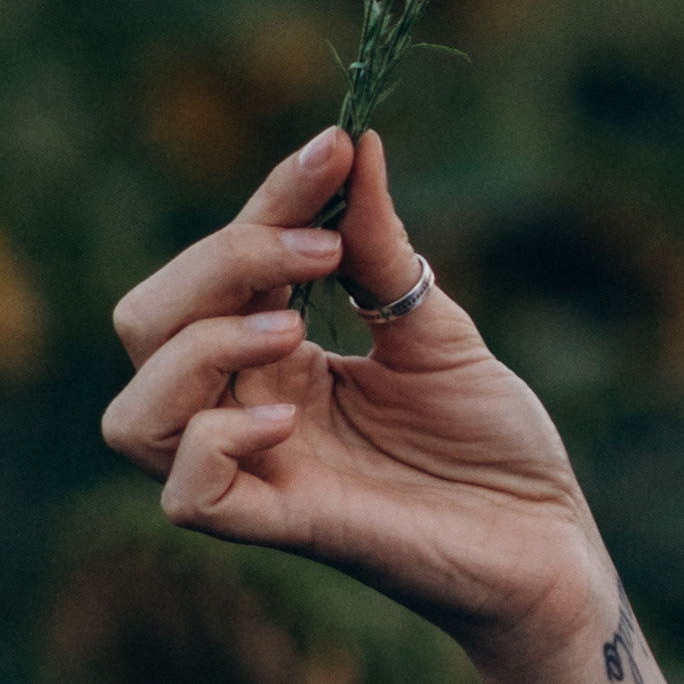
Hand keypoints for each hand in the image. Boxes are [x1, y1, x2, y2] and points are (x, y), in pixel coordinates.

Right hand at [102, 127, 604, 665]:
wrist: (548, 537)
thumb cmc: (491, 438)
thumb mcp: (435, 326)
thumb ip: (381, 250)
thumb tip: (358, 145)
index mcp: (277, 352)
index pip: (224, 264)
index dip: (268, 201)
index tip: (334, 148)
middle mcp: (248, 406)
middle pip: (148, 323)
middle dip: (218, 264)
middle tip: (321, 255)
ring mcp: (260, 470)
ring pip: (135, 412)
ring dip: (198, 349)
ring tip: (289, 332)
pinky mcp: (285, 527)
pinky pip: (186, 493)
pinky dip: (217, 440)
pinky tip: (289, 420)